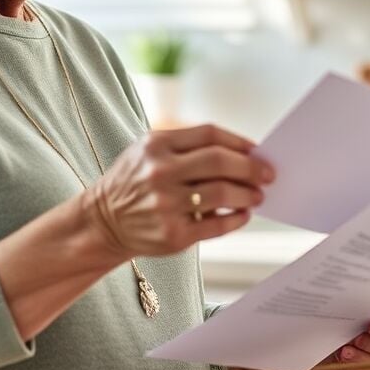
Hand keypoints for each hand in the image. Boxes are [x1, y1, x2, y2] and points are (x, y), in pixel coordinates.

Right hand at [85, 124, 274, 257]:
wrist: (102, 221)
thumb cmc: (134, 181)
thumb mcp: (147, 150)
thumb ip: (186, 146)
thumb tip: (241, 152)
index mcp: (156, 144)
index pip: (210, 134)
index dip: (240, 142)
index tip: (257, 151)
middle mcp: (160, 172)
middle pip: (220, 161)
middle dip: (251, 168)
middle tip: (267, 174)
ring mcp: (166, 204)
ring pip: (222, 193)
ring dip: (248, 194)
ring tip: (256, 196)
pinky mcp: (173, 234)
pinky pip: (217, 225)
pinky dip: (237, 219)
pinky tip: (242, 214)